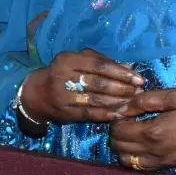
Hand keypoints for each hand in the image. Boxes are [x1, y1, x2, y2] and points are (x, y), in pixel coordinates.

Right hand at [21, 49, 142, 123]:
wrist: (37, 94)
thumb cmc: (63, 73)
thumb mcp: (78, 61)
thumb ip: (102, 62)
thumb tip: (129, 68)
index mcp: (68, 60)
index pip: (99, 65)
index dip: (120, 72)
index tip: (138, 78)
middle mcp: (63, 76)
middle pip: (98, 83)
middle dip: (122, 88)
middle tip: (138, 92)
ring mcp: (63, 96)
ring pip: (96, 99)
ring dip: (117, 102)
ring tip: (132, 102)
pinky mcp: (65, 112)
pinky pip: (90, 113)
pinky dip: (107, 114)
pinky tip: (120, 113)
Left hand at [109, 89, 175, 171]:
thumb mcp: (173, 96)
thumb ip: (144, 101)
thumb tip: (122, 108)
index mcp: (154, 132)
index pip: (118, 131)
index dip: (116, 120)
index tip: (124, 111)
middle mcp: (154, 151)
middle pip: (119, 147)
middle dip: (116, 133)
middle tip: (127, 121)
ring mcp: (162, 161)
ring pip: (127, 161)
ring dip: (123, 147)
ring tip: (133, 132)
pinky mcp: (169, 164)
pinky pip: (141, 167)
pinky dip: (134, 157)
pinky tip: (142, 144)